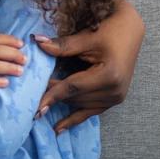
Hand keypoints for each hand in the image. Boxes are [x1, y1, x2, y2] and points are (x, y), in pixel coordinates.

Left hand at [34, 0, 144, 132]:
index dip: (52, 95)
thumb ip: (62, 45)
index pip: (72, 88)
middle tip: (29, 99)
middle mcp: (114, 91)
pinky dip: (75, 118)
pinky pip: (92, 112)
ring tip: (38, 111)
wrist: (131, 31)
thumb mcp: (86, 37)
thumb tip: (38, 43)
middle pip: (75, 98)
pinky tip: (59, 128)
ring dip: (61, 105)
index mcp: (109, 76)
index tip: (34, 105)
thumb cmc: (110, 30)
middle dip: (53, 97)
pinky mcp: (114, 99)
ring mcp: (116, 97)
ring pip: (80, 105)